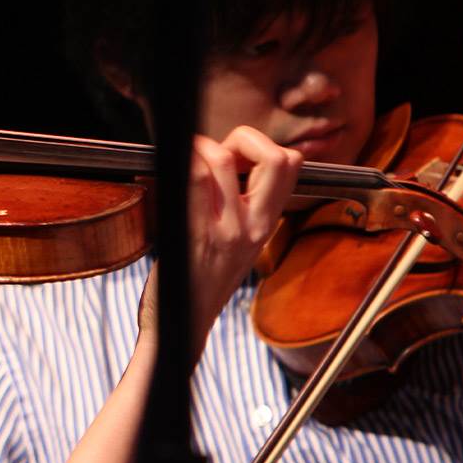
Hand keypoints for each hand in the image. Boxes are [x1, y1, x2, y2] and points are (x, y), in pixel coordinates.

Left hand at [137, 126, 302, 364]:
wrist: (182, 325)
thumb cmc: (201, 280)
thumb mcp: (237, 243)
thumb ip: (241, 207)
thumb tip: (228, 162)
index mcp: (266, 224)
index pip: (291, 164)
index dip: (262, 146)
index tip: (234, 155)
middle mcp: (254, 226)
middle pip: (277, 157)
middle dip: (245, 137)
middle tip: (217, 151)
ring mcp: (226, 231)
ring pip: (223, 160)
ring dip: (201, 145)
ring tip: (187, 157)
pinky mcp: (194, 235)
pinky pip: (192, 182)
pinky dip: (181, 162)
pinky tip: (171, 167)